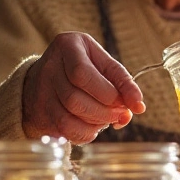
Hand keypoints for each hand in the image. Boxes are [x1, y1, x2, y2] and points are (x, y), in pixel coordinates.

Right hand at [22, 32, 145, 142]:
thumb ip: (122, 81)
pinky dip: (86, 134)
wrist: (47, 76)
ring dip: (96, 124)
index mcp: (67, 46)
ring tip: (108, 118)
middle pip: (75, 99)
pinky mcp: (41, 113)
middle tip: (121, 114)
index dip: (109, 93)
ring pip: (68, 118)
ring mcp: (41, 92)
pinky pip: (65, 131)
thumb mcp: (103, 63)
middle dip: (105, 112)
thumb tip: (138, 107)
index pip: (82, 73)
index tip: (128, 103)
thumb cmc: (84, 67)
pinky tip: (94, 127)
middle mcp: (49, 68)